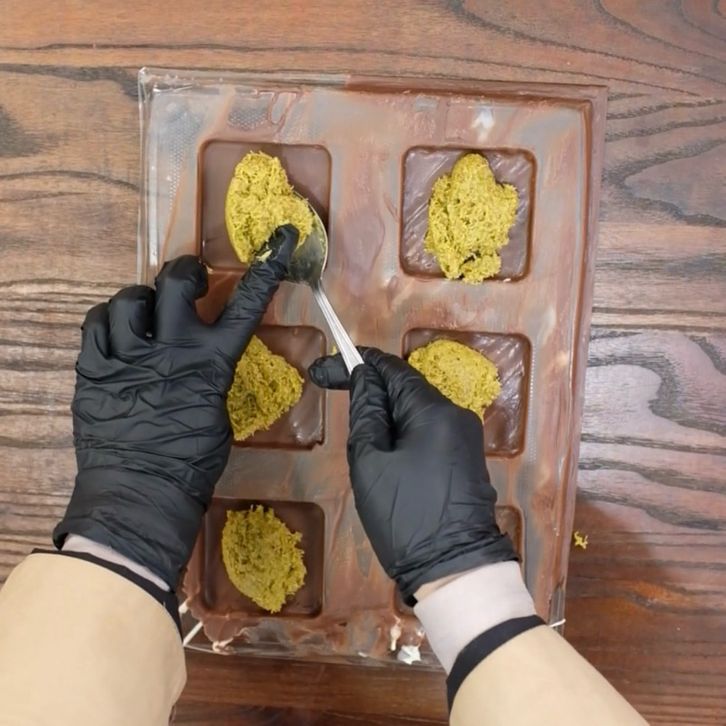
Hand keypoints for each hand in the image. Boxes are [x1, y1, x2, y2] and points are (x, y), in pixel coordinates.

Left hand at [53, 226, 297, 587]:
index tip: (276, 245)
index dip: (263, 273)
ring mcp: (127, 358)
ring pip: (128, 300)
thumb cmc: (191, 464)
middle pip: (175, 283)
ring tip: (142, 315)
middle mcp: (170, 350)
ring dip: (140, 302)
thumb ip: (209, 376)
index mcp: (210, 364)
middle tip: (187, 280)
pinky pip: (95, 325)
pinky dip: (107, 322)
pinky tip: (115, 334)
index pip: (244, 307)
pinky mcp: (93, 371)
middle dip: (184, 273)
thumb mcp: (216, 413)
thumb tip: (200, 360)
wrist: (141, 495)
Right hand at [309, 348, 515, 603]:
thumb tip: (364, 378)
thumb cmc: (405, 516)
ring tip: (356, 437)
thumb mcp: (371, 463)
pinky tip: (382, 450)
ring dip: (384, 414)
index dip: (355, 363)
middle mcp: (456, 415)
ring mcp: (465, 437)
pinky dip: (401, 432)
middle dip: (368, 390)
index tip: (322, 369)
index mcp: (435, 411)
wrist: (453, 567)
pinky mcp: (465, 458)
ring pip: (415, 412)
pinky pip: (427, 431)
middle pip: (405, 389)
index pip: (391, 370)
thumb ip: (366, 414)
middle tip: (329, 394)